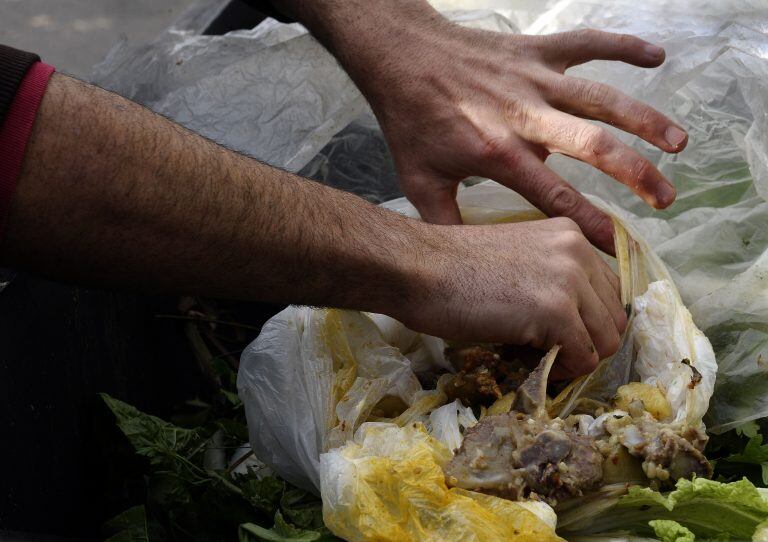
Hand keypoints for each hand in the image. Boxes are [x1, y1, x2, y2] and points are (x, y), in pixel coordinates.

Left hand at [351, 21, 686, 253]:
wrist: (401, 57)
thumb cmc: (410, 121)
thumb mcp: (420, 181)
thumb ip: (446, 224)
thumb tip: (464, 264)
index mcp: (499, 152)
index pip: (556, 196)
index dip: (591, 223)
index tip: (620, 247)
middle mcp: (526, 115)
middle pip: (594, 146)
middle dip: (636, 174)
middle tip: (666, 199)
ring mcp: (535, 79)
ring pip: (602, 97)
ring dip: (645, 119)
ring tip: (679, 143)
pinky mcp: (536, 50)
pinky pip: (587, 44)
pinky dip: (623, 46)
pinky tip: (657, 56)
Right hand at [398, 217, 626, 377]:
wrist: (418, 269)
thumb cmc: (451, 269)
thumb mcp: (517, 260)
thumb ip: (552, 278)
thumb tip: (576, 324)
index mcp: (569, 233)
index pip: (608, 290)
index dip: (588, 321)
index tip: (559, 335)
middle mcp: (578, 250)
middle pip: (615, 316)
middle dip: (588, 342)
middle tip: (550, 352)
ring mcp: (570, 279)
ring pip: (608, 340)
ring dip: (577, 358)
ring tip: (540, 358)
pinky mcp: (556, 311)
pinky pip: (584, 358)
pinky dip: (562, 371)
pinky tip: (533, 363)